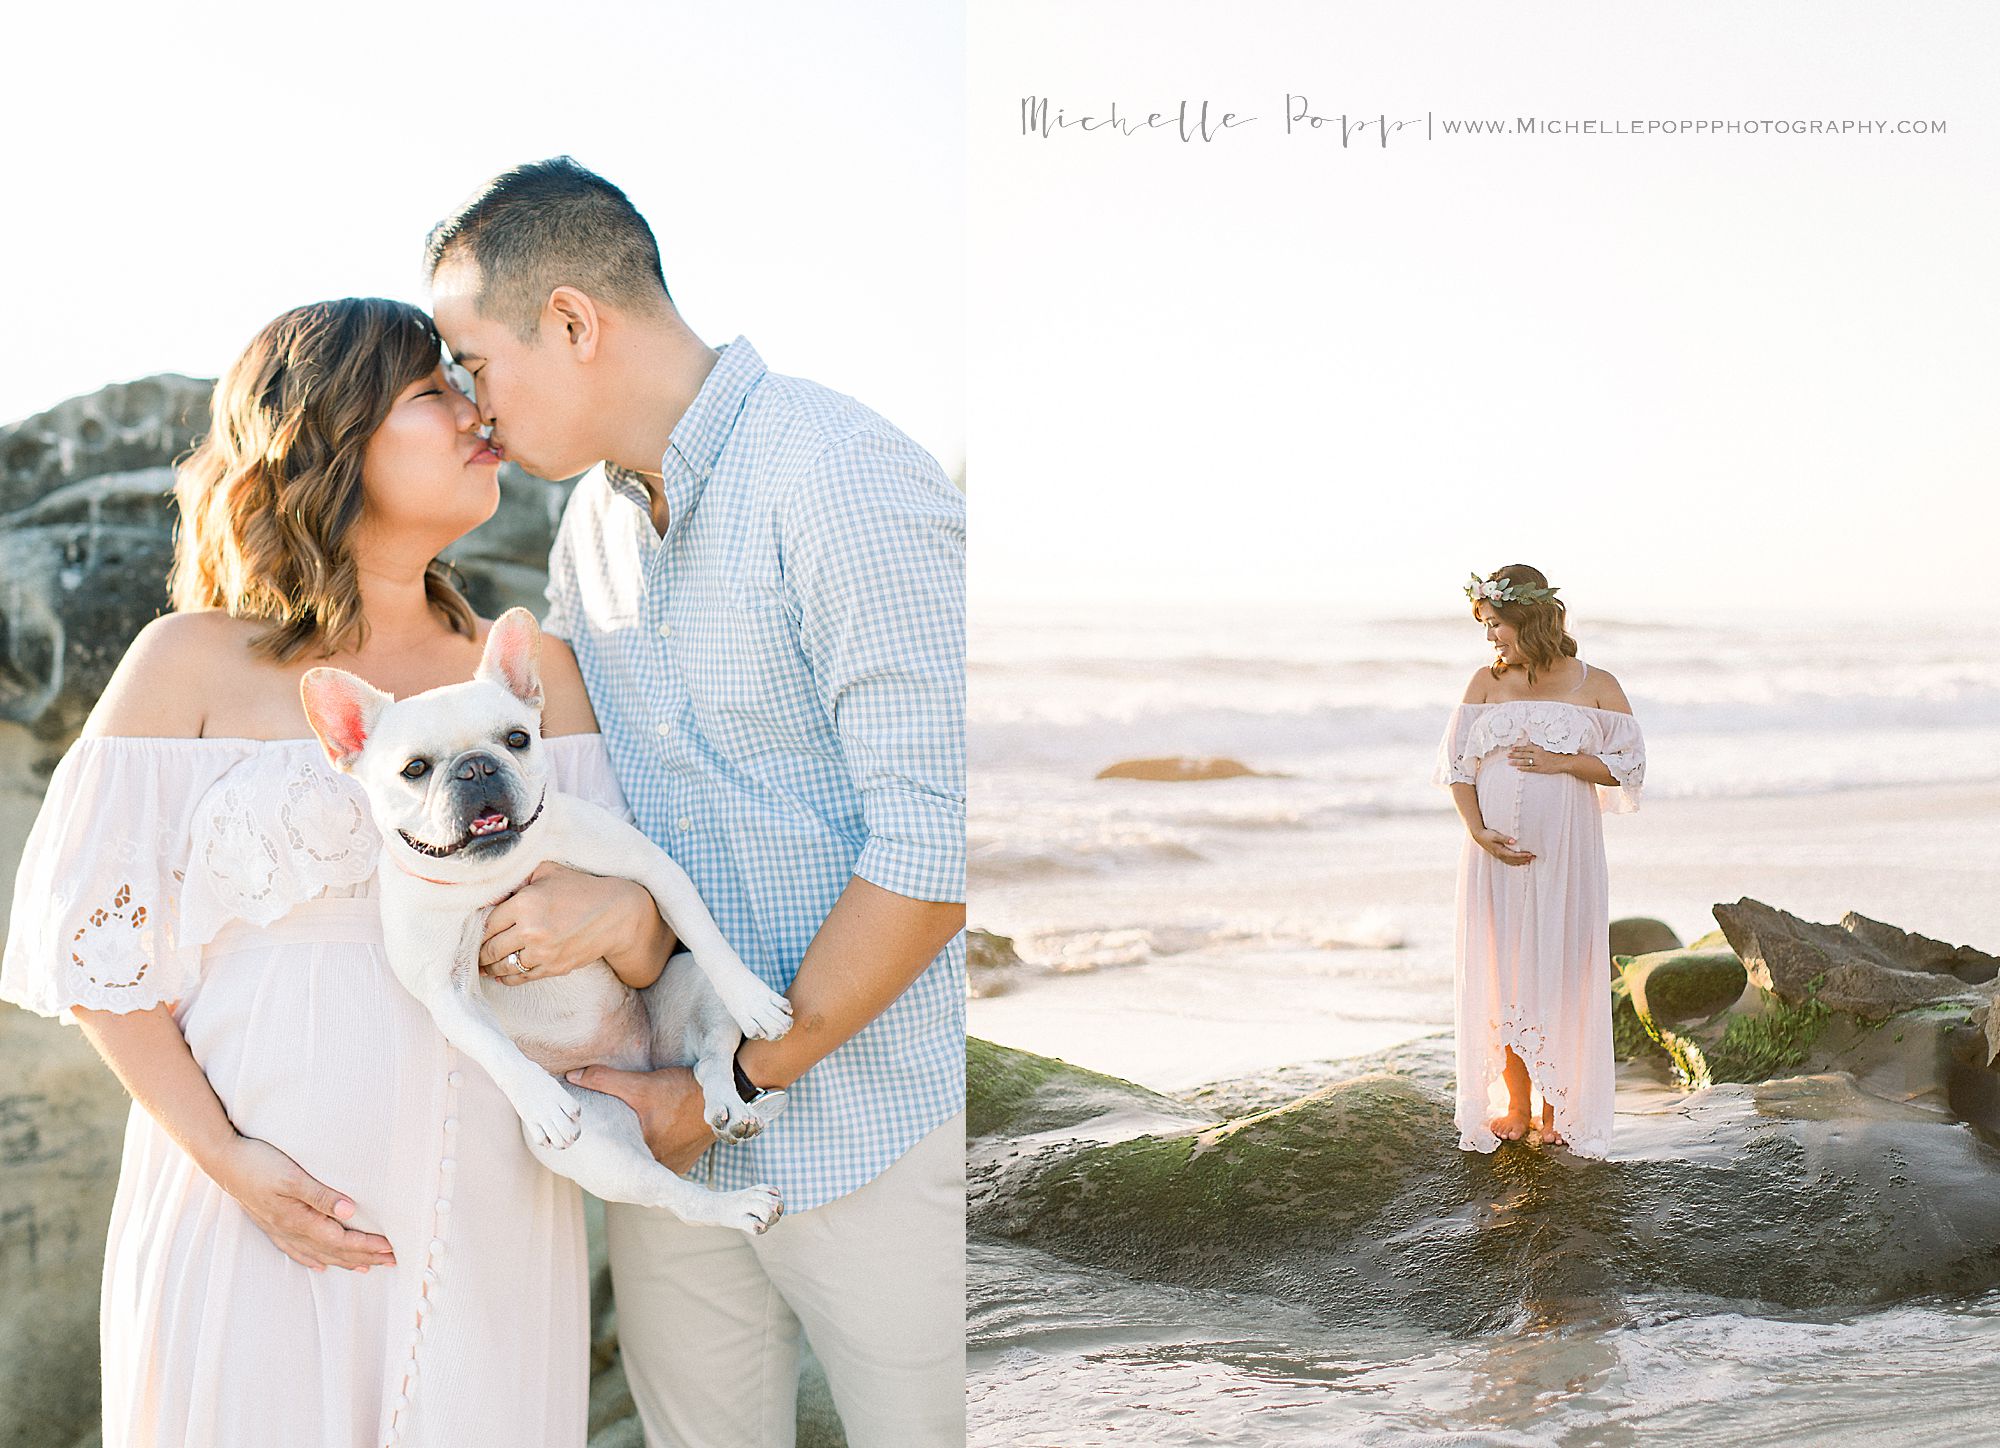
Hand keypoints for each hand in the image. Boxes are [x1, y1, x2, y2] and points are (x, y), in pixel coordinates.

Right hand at [213, 1136, 395, 1271]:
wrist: (223, 1161)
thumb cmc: (258, 1163)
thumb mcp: (292, 1176)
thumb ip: (321, 1195)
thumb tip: (350, 1212)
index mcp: (299, 1220)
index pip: (342, 1240)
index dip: (368, 1245)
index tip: (392, 1248)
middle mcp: (290, 1230)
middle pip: (334, 1251)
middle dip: (364, 1257)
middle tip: (392, 1261)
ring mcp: (279, 1229)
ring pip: (318, 1253)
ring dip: (344, 1261)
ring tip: (366, 1268)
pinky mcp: (271, 1224)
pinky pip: (296, 1249)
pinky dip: (312, 1259)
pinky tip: (320, 1265)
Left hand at [479, 863, 661, 987]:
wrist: (616, 914)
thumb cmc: (580, 888)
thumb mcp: (547, 871)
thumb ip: (517, 878)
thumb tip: (490, 890)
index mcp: (525, 903)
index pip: (487, 923)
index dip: (477, 928)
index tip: (470, 931)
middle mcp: (531, 930)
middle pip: (490, 948)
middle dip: (478, 951)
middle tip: (470, 951)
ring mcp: (542, 953)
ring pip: (502, 966)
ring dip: (488, 967)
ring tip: (481, 964)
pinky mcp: (553, 968)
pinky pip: (521, 978)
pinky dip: (506, 977)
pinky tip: (499, 973)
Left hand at [563, 1064, 714, 1173]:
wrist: (729, 1093)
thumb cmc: (683, 1090)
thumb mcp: (641, 1084)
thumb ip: (604, 1080)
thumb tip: (570, 1076)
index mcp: (646, 1157)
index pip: (614, 1155)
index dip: (600, 1146)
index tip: (587, 1142)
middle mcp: (661, 1169)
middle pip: (630, 1159)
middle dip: (619, 1148)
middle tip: (602, 1137)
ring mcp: (675, 1167)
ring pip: (646, 1160)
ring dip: (639, 1149)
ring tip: (627, 1135)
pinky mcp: (686, 1162)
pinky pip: (662, 1159)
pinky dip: (655, 1148)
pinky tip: (650, 1135)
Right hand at [1473, 826, 1534, 866]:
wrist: (1478, 836)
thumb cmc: (1487, 835)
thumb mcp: (1495, 835)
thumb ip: (1504, 838)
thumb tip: (1514, 841)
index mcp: (1500, 851)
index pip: (1514, 855)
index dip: (1522, 855)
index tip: (1530, 854)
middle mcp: (1500, 855)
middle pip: (1514, 860)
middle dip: (1525, 859)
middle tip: (1534, 857)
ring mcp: (1499, 856)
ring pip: (1512, 862)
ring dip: (1521, 862)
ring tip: (1530, 860)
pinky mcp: (1499, 855)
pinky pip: (1509, 862)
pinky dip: (1516, 863)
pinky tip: (1520, 863)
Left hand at [1508, 741, 1567, 775]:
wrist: (1565, 761)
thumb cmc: (1557, 753)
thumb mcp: (1548, 747)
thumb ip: (1539, 746)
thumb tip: (1531, 743)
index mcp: (1539, 749)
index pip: (1526, 748)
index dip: (1518, 748)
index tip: (1512, 748)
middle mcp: (1537, 755)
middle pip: (1523, 754)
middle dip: (1514, 755)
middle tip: (1507, 755)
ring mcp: (1538, 762)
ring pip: (1525, 762)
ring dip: (1516, 762)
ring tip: (1509, 762)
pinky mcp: (1540, 769)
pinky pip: (1530, 769)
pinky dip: (1524, 768)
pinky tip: (1518, 769)